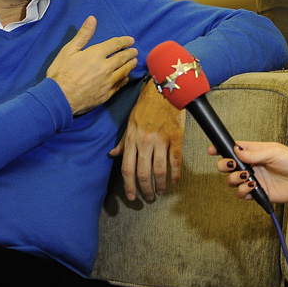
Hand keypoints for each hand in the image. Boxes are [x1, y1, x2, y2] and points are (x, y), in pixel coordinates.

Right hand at [46, 16, 137, 115]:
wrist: (59, 98)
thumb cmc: (61, 73)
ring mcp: (107, 82)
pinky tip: (126, 78)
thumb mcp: (69, 50)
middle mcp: (106, 67)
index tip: (131, 40)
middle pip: (122, 58)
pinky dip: (124, 80)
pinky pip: (119, 85)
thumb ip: (83, 35)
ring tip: (134, 61)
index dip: (124, 41)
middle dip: (130, 53)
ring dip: (130, 65)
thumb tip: (92, 19)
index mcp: (96, 54)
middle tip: (135, 51)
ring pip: (124, 71)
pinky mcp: (106, 94)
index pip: (115, 44)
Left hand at [108, 79, 184, 201]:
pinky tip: (174, 182)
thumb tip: (112, 154)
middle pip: (142, 173)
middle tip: (148, 198)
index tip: (131, 197)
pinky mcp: (175, 138)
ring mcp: (161, 140)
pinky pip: (175, 160)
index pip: (127, 168)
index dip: (128, 185)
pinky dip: (175, 174)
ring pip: (159, 170)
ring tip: (160, 192)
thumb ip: (123, 141)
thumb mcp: (130, 122)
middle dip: (145, 189)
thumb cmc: (147, 104)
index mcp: (132, 138)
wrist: (165, 89)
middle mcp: (144, 142)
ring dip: (159, 185)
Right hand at [212, 140, 287, 204]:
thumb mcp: (274, 151)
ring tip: (248, 176)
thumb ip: (254, 153)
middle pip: (227, 166)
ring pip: (231, 181)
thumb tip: (236, 151)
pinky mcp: (256, 193)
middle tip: (232, 165)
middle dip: (224, 165)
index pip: (233, 148)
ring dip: (234, 179)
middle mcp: (250, 166)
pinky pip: (241, 194)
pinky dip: (243, 191)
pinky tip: (253, 186)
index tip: (212, 150)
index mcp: (253, 152)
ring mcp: (252, 179)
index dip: (221, 148)